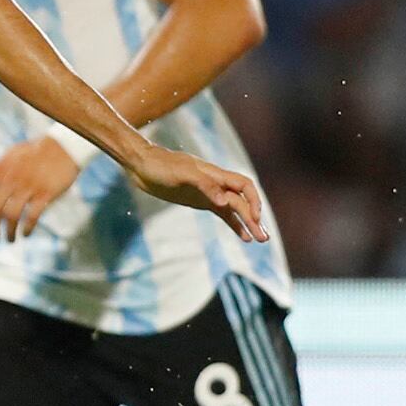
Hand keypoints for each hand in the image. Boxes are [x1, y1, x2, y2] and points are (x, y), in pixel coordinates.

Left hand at [0, 137, 82, 242]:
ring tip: (10, 239)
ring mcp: (28, 186)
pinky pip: (31, 216)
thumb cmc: (33, 153)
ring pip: (11, 216)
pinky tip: (26, 233)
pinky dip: (27, 228)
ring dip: (8, 231)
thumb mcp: (8, 157)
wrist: (63, 146)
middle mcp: (10, 178)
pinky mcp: (45, 193)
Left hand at [124, 144, 270, 242]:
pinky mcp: (200, 201)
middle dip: (254, 219)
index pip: (244, 185)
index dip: (254, 200)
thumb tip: (225, 202)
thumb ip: (205, 186)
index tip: (255, 218)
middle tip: (263, 239)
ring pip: (235, 209)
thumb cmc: (162, 166)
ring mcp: (209, 193)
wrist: (142, 165)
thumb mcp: (182, 174)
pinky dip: (234, 224)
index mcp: (216, 174)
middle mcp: (217, 184)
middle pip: (242, 202)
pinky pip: (223, 214)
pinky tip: (242, 236)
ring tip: (258, 240)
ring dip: (247, 223)